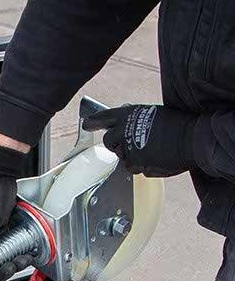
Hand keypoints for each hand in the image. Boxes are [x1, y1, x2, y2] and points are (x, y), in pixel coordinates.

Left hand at [82, 104, 198, 176]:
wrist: (194, 139)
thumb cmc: (179, 124)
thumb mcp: (153, 113)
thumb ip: (135, 119)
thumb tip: (125, 122)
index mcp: (128, 115)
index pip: (104, 117)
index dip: (94, 121)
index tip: (87, 124)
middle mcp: (124, 131)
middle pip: (108, 141)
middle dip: (116, 143)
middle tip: (131, 142)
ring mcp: (128, 149)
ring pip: (121, 156)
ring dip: (131, 154)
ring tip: (151, 148)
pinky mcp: (135, 164)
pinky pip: (133, 167)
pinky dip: (141, 164)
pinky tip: (155, 158)